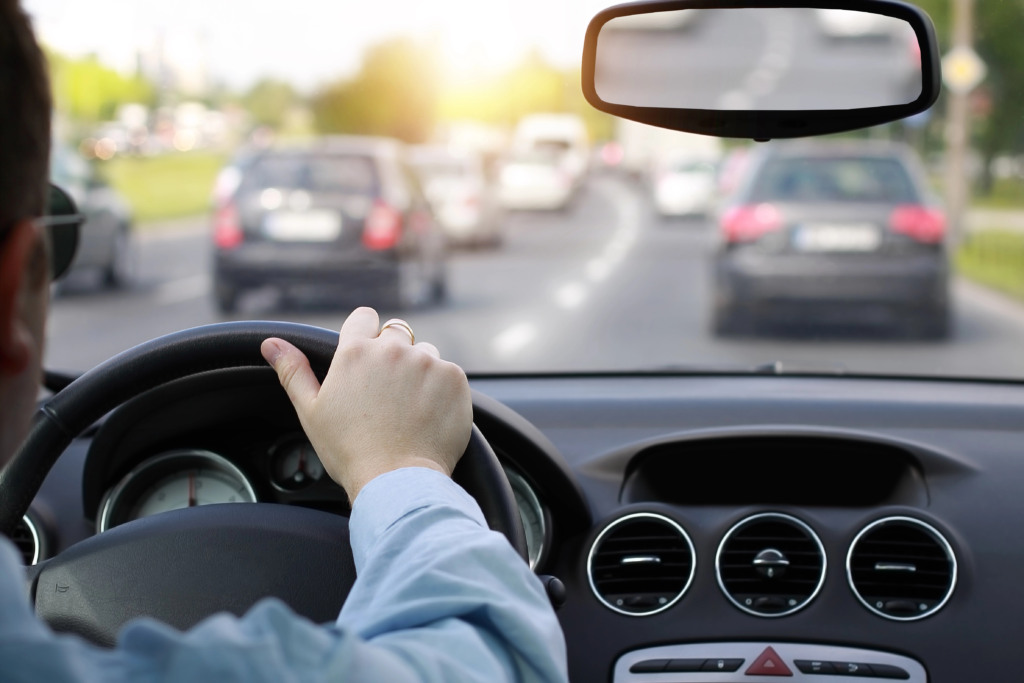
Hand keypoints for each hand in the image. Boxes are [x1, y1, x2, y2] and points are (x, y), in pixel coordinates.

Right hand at [260, 307, 471, 501]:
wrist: (397, 481)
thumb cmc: (350, 450)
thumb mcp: (312, 411)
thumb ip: (293, 371)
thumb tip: (270, 343)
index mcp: (355, 352)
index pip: (363, 318)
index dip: (364, 336)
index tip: (366, 360)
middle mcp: (393, 349)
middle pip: (396, 335)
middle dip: (392, 356)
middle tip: (387, 394)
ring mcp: (428, 362)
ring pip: (425, 353)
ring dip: (419, 371)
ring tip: (409, 408)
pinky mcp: (454, 379)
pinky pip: (448, 374)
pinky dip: (441, 390)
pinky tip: (429, 415)